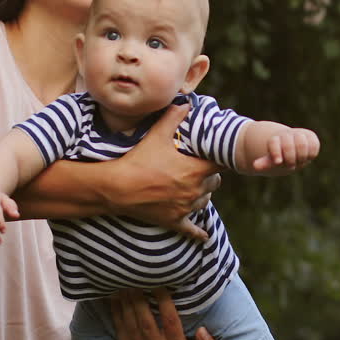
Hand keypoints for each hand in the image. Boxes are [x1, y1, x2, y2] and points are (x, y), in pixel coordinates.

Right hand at [109, 102, 221, 240]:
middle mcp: (194, 190)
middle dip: (210, 176)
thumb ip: (173, 118)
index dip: (221, 159)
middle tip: (201, 169)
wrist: (118, 188)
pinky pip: (192, 230)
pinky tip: (204, 236)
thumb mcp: (156, 136)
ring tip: (193, 187)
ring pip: (205, 202)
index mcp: (195, 170)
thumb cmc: (138, 160)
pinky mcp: (174, 221)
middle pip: (215, 183)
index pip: (221, 164)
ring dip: (202, 195)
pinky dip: (198, 232)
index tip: (221, 155)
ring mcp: (185, 207)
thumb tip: (185, 103)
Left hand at [110, 288, 216, 339]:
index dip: (164, 301)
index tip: (159, 283)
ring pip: (132, 324)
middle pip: (147, 322)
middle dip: (140, 299)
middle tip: (136, 279)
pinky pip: (121, 330)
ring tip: (125, 284)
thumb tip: (203, 331)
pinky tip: (115, 297)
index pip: (171, 321)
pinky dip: (117, 312)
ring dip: (127, 303)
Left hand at [251, 127, 320, 172]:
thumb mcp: (272, 161)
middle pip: (287, 144)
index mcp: (275, 139)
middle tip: (290, 165)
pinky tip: (307, 158)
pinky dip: (310, 154)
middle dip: (289, 158)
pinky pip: (314, 145)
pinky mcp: (311, 137)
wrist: (293, 150)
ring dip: (300, 157)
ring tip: (299, 162)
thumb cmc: (280, 157)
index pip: (273, 142)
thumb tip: (255, 166)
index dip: (275, 152)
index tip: (277, 162)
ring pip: (301, 143)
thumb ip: (265, 163)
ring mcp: (299, 134)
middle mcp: (286, 134)